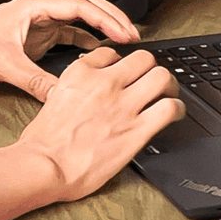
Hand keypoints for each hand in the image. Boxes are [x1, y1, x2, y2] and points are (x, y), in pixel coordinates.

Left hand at [0, 0, 139, 100]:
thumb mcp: (5, 65)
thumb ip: (35, 81)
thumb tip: (61, 95)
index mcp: (34, 7)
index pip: (80, 6)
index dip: (106, 18)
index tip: (124, 32)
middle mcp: (40, 10)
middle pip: (86, 6)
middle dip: (112, 18)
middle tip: (134, 35)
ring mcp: (40, 22)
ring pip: (80, 19)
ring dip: (102, 28)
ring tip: (124, 43)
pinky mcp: (38, 35)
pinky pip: (70, 33)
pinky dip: (87, 40)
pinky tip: (99, 51)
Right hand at [15, 44, 182, 198]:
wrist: (45, 166)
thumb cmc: (43, 142)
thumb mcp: (54, 99)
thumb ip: (76, 89)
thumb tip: (90, 92)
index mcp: (81, 73)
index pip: (112, 53)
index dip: (121, 63)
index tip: (124, 74)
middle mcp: (105, 83)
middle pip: (144, 59)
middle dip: (150, 69)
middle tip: (152, 81)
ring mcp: (123, 106)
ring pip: (162, 77)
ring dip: (168, 85)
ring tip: (168, 94)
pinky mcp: (137, 130)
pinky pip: (169, 108)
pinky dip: (177, 108)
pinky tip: (175, 113)